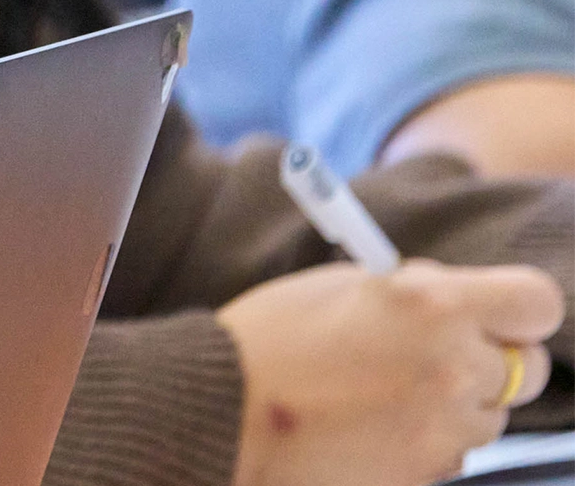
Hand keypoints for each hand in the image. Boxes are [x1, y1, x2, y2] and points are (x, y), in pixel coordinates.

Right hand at [219, 260, 561, 485]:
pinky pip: (450, 452)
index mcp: (432, 304)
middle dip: (492, 360)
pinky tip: (370, 426)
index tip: (498, 315)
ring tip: (386, 396)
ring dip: (455, 404)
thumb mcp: (343, 288)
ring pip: (490, 417)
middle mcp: (451, 366)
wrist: (219, 415)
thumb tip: (455, 302)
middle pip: (527, 369)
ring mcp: (441, 427)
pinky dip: (423, 439)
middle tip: (439, 355)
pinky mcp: (424, 471)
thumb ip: (414, 291)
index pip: (536, 303)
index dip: (518, 310)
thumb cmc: (268, 341)